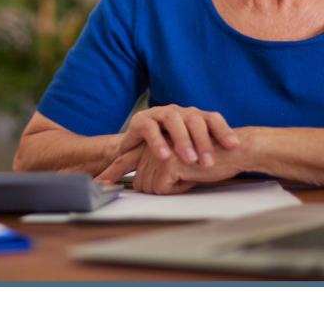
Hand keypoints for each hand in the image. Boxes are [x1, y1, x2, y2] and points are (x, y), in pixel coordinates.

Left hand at [97, 141, 245, 194]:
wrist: (235, 149)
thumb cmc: (212, 157)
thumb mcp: (181, 164)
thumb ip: (161, 169)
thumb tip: (143, 185)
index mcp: (153, 144)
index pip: (125, 159)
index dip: (111, 172)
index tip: (98, 183)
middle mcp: (151, 146)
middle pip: (140, 183)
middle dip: (162, 188)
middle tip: (186, 175)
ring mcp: (156, 152)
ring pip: (149, 187)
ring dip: (173, 188)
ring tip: (190, 172)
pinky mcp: (165, 161)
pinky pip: (162, 189)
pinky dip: (180, 188)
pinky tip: (194, 173)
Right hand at [113, 104, 238, 168]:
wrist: (136, 148)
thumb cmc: (168, 149)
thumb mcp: (190, 149)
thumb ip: (207, 152)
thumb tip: (235, 164)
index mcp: (193, 116)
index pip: (212, 118)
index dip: (223, 130)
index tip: (234, 146)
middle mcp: (178, 111)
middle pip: (195, 119)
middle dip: (203, 141)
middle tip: (208, 163)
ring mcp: (159, 114)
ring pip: (173, 119)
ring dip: (183, 140)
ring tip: (189, 160)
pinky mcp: (140, 120)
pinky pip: (150, 128)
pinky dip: (158, 142)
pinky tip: (165, 156)